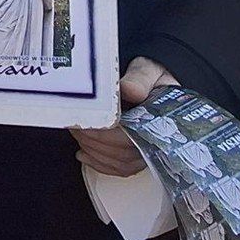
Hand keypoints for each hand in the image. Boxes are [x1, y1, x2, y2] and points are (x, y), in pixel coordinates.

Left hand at [81, 58, 181, 176]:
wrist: (155, 85)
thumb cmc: (151, 79)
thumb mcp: (147, 70)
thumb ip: (138, 79)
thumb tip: (129, 90)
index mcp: (164, 119)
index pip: (136, 135)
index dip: (107, 132)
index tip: (88, 124)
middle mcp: (159, 140)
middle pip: (124, 152)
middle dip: (94, 139)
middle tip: (75, 124)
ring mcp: (149, 151)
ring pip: (119, 162)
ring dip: (93, 149)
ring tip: (77, 132)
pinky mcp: (138, 158)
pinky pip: (119, 169)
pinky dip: (98, 163)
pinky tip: (83, 153)